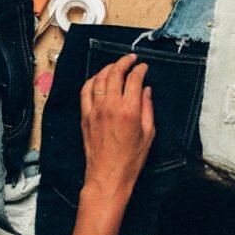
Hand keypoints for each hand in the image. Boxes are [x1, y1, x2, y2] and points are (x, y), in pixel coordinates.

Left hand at [79, 54, 154, 206]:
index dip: (140, 69)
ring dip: (108, 68)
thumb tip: (146, 90)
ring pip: (99, 79)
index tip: (144, 67)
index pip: (134, 79)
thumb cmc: (131, 159)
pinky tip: (98, 79)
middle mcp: (110, 105)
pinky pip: (86, 91)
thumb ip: (148, 108)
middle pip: (115, 73)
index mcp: (129, 110)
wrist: (108, 176)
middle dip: (124, 62)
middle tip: (131, 59)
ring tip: (116, 66)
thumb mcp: (148, 134)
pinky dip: (92, 80)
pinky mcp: (85, 116)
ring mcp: (95, 110)